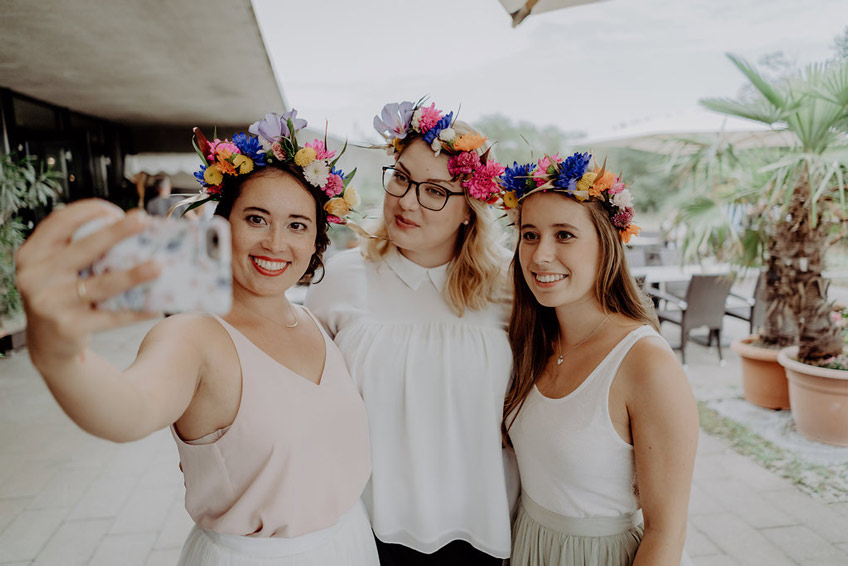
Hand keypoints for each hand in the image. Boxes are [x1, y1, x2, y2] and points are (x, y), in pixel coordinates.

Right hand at [15, 199, 160, 367]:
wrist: (47, 341)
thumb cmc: (61, 293)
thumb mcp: (56, 268)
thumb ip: (78, 248)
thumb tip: (130, 225)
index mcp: (32, 254)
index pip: (59, 222)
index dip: (88, 211)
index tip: (115, 210)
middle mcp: (35, 277)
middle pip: (84, 249)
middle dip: (115, 232)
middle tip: (142, 220)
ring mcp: (50, 303)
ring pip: (100, 285)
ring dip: (132, 275)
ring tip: (157, 267)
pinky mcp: (68, 327)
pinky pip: (110, 316)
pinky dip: (135, 311)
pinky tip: (156, 305)